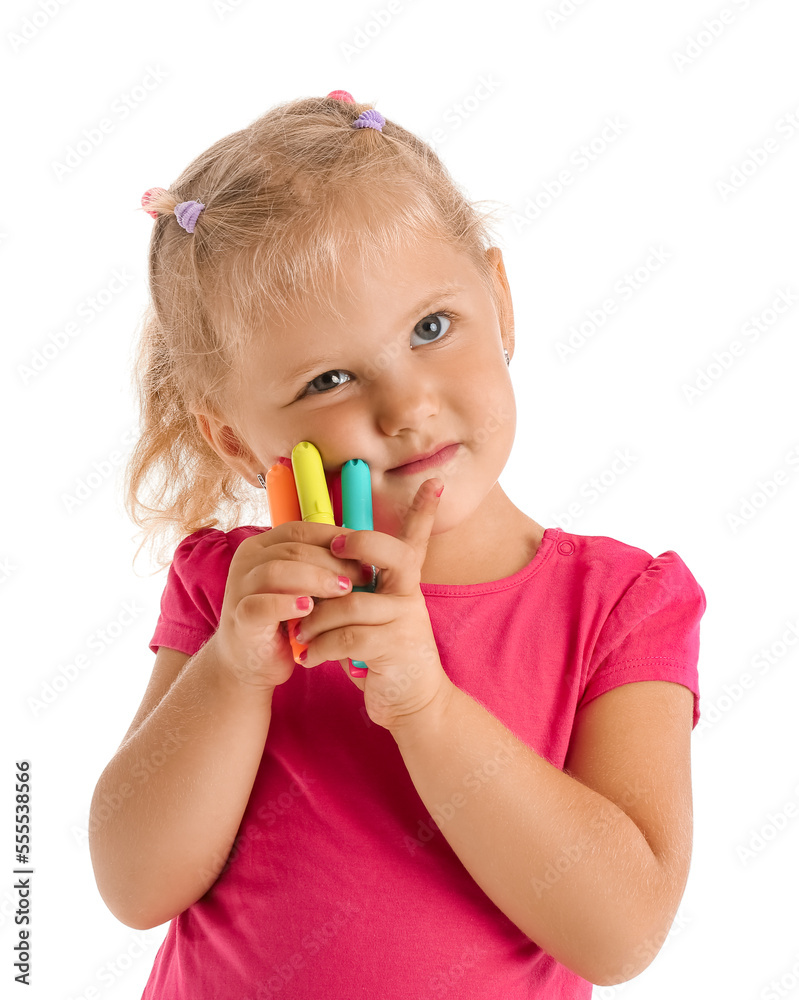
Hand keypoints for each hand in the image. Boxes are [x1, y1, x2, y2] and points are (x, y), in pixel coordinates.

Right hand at [212, 521, 367, 691]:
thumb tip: (365, 557)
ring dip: (314, 579)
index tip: (365, 553)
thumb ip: (322, 568)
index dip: (335, 538)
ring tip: (342, 591)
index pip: (301, 531)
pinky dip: (287, 604)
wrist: (251, 663)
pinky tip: (309, 609)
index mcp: (263, 546)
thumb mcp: (304, 588)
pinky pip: (261, 605)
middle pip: (293, 549)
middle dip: (333, 561)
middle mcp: (247, 560)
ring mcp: (239, 587)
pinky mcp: (239, 617)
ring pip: (276, 571)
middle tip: (361, 576)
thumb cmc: (284, 620)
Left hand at [291, 478, 454, 731]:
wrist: (412, 703)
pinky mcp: (395, 647)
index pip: (417, 541)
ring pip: (351, 603)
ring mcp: (406, 620)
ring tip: (299, 634)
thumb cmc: (382, 655)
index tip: (432, 482)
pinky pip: (346, 637)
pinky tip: (307, 658)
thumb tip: (318, 568)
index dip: (425, 512)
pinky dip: (319, 647)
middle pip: (392, 552)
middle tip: (333, 545)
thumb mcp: (373, 617)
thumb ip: (356, 591)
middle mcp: (409, 595)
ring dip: (315, 619)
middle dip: (358, 543)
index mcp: (403, 583)